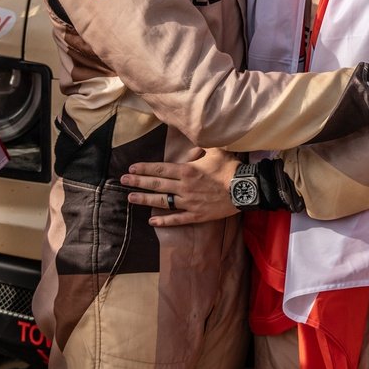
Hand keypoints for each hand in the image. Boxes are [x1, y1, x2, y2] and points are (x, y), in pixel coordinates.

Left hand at [123, 147, 242, 226]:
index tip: (131, 168)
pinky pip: (177, 219)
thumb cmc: (231, 168)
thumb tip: (190, 148)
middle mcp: (184, 187)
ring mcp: (189, 202)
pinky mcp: (197, 215)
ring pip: (162, 202)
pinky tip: (152, 221)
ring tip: (130, 198)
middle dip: (138, 182)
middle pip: (157, 185)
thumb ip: (200, 148)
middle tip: (122, 181)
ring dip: (145, 200)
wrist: (246, 189)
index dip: (144, 169)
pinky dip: (164, 220)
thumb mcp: (216, 151)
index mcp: (187, 170)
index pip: (160, 169)